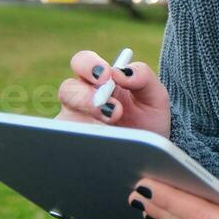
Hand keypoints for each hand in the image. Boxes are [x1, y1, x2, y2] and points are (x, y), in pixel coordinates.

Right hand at [55, 49, 170, 138]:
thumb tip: (120, 72)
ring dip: (86, 124)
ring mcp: (74, 125)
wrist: (152, 155)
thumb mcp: (155, 96)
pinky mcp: (72, 148)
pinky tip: (101, 149)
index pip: (83, 62)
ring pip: (64, 119)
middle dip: (86, 98)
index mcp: (99, 81)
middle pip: (68, 90)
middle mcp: (81, 100)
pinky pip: (67, 145)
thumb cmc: (149, 120)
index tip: (106, 75)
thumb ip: (143, 76)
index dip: (89, 65)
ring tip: (110, 132)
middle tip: (112, 110)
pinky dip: (81, 145)